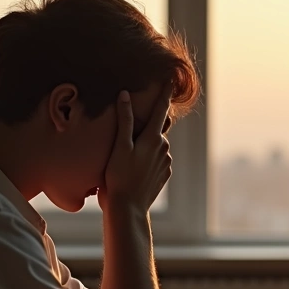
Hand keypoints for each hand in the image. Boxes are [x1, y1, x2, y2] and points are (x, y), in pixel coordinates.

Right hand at [99, 87, 171, 214]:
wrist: (128, 207)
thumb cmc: (118, 176)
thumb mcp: (119, 146)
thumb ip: (124, 121)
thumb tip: (125, 95)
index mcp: (152, 138)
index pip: (160, 110)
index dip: (164, 93)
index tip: (170, 80)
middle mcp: (164, 148)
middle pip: (156, 128)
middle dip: (146, 125)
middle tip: (131, 133)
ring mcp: (166, 162)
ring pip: (156, 145)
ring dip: (145, 144)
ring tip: (127, 156)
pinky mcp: (164, 174)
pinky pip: (157, 159)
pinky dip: (147, 158)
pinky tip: (134, 167)